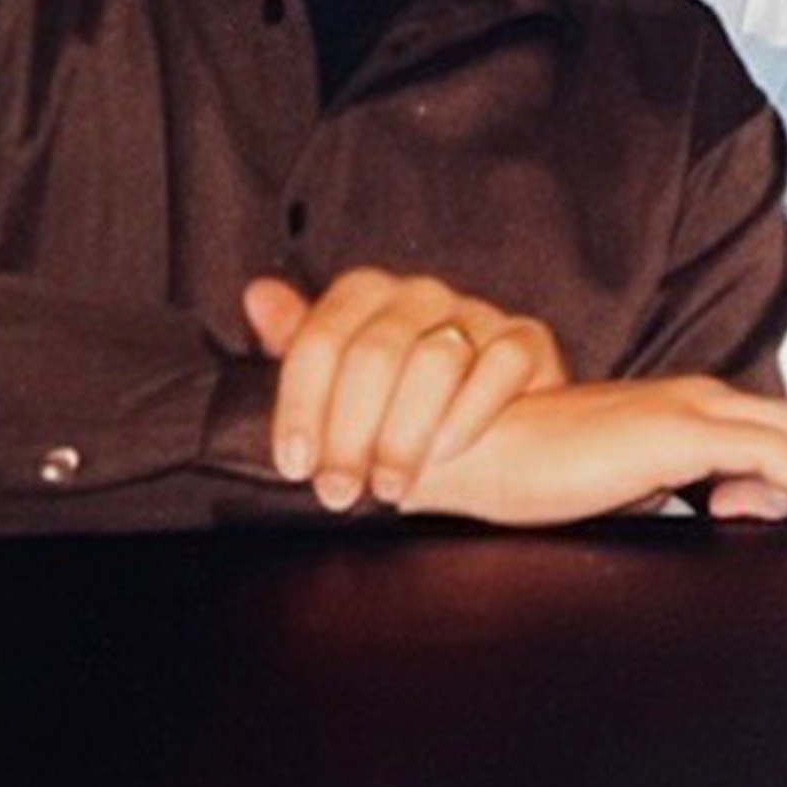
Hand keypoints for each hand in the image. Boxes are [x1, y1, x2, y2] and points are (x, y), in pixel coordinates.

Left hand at [242, 269, 570, 512]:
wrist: (508, 441)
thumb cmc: (412, 415)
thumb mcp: (344, 392)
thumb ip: (303, 348)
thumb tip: (258, 296)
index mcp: (368, 296)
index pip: (323, 337)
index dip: (304, 405)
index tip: (297, 465)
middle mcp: (422, 294)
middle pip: (376, 352)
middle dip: (351, 433)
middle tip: (341, 492)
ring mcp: (479, 314)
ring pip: (435, 361)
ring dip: (405, 436)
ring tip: (391, 487)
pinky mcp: (528, 340)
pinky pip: (499, 367)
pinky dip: (468, 416)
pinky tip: (447, 453)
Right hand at [400, 375, 786, 532]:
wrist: (476, 450)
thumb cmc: (533, 469)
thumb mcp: (623, 483)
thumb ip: (673, 488)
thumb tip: (722, 507)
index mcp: (679, 403)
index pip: (768, 427)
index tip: (769, 515)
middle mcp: (696, 395)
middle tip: (754, 519)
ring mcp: (693, 407)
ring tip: (746, 521)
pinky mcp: (682, 432)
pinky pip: (781, 456)